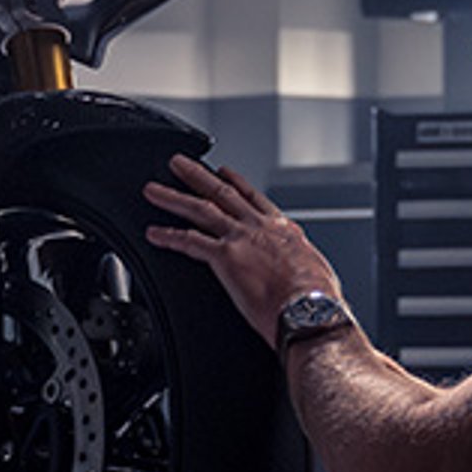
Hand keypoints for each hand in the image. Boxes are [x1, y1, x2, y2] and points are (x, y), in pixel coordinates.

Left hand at [143, 153, 338, 347]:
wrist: (310, 307)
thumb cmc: (317, 298)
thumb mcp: (316, 274)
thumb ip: (300, 268)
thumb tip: (304, 277)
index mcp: (282, 231)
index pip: (254, 199)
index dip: (236, 183)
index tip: (223, 172)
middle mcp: (259, 228)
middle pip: (222, 194)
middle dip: (198, 176)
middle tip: (179, 164)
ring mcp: (240, 238)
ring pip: (200, 209)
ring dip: (173, 197)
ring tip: (154, 190)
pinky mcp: (225, 257)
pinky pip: (189, 242)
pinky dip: (169, 236)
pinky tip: (154, 234)